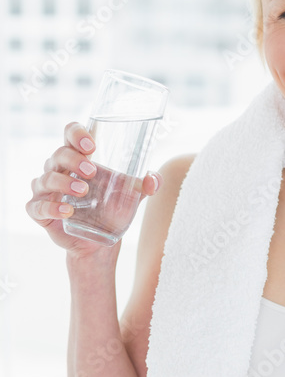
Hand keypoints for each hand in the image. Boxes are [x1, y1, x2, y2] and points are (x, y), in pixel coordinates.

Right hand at [25, 120, 161, 257]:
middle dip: (74, 160)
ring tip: (83, 191)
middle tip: (92, 171)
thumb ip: (144, 186)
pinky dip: (51, 207)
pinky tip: (67, 211)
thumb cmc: (110, 210)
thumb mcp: (131, 196)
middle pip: (59, 154)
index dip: (76, 133)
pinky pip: (37, 206)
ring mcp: (46, 190)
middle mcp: (58, 169)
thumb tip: (154, 180)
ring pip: (46, 178)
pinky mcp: (40, 211)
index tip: (91, 144)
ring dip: (63, 182)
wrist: (99, 243)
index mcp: (78, 158)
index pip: (69, 134)